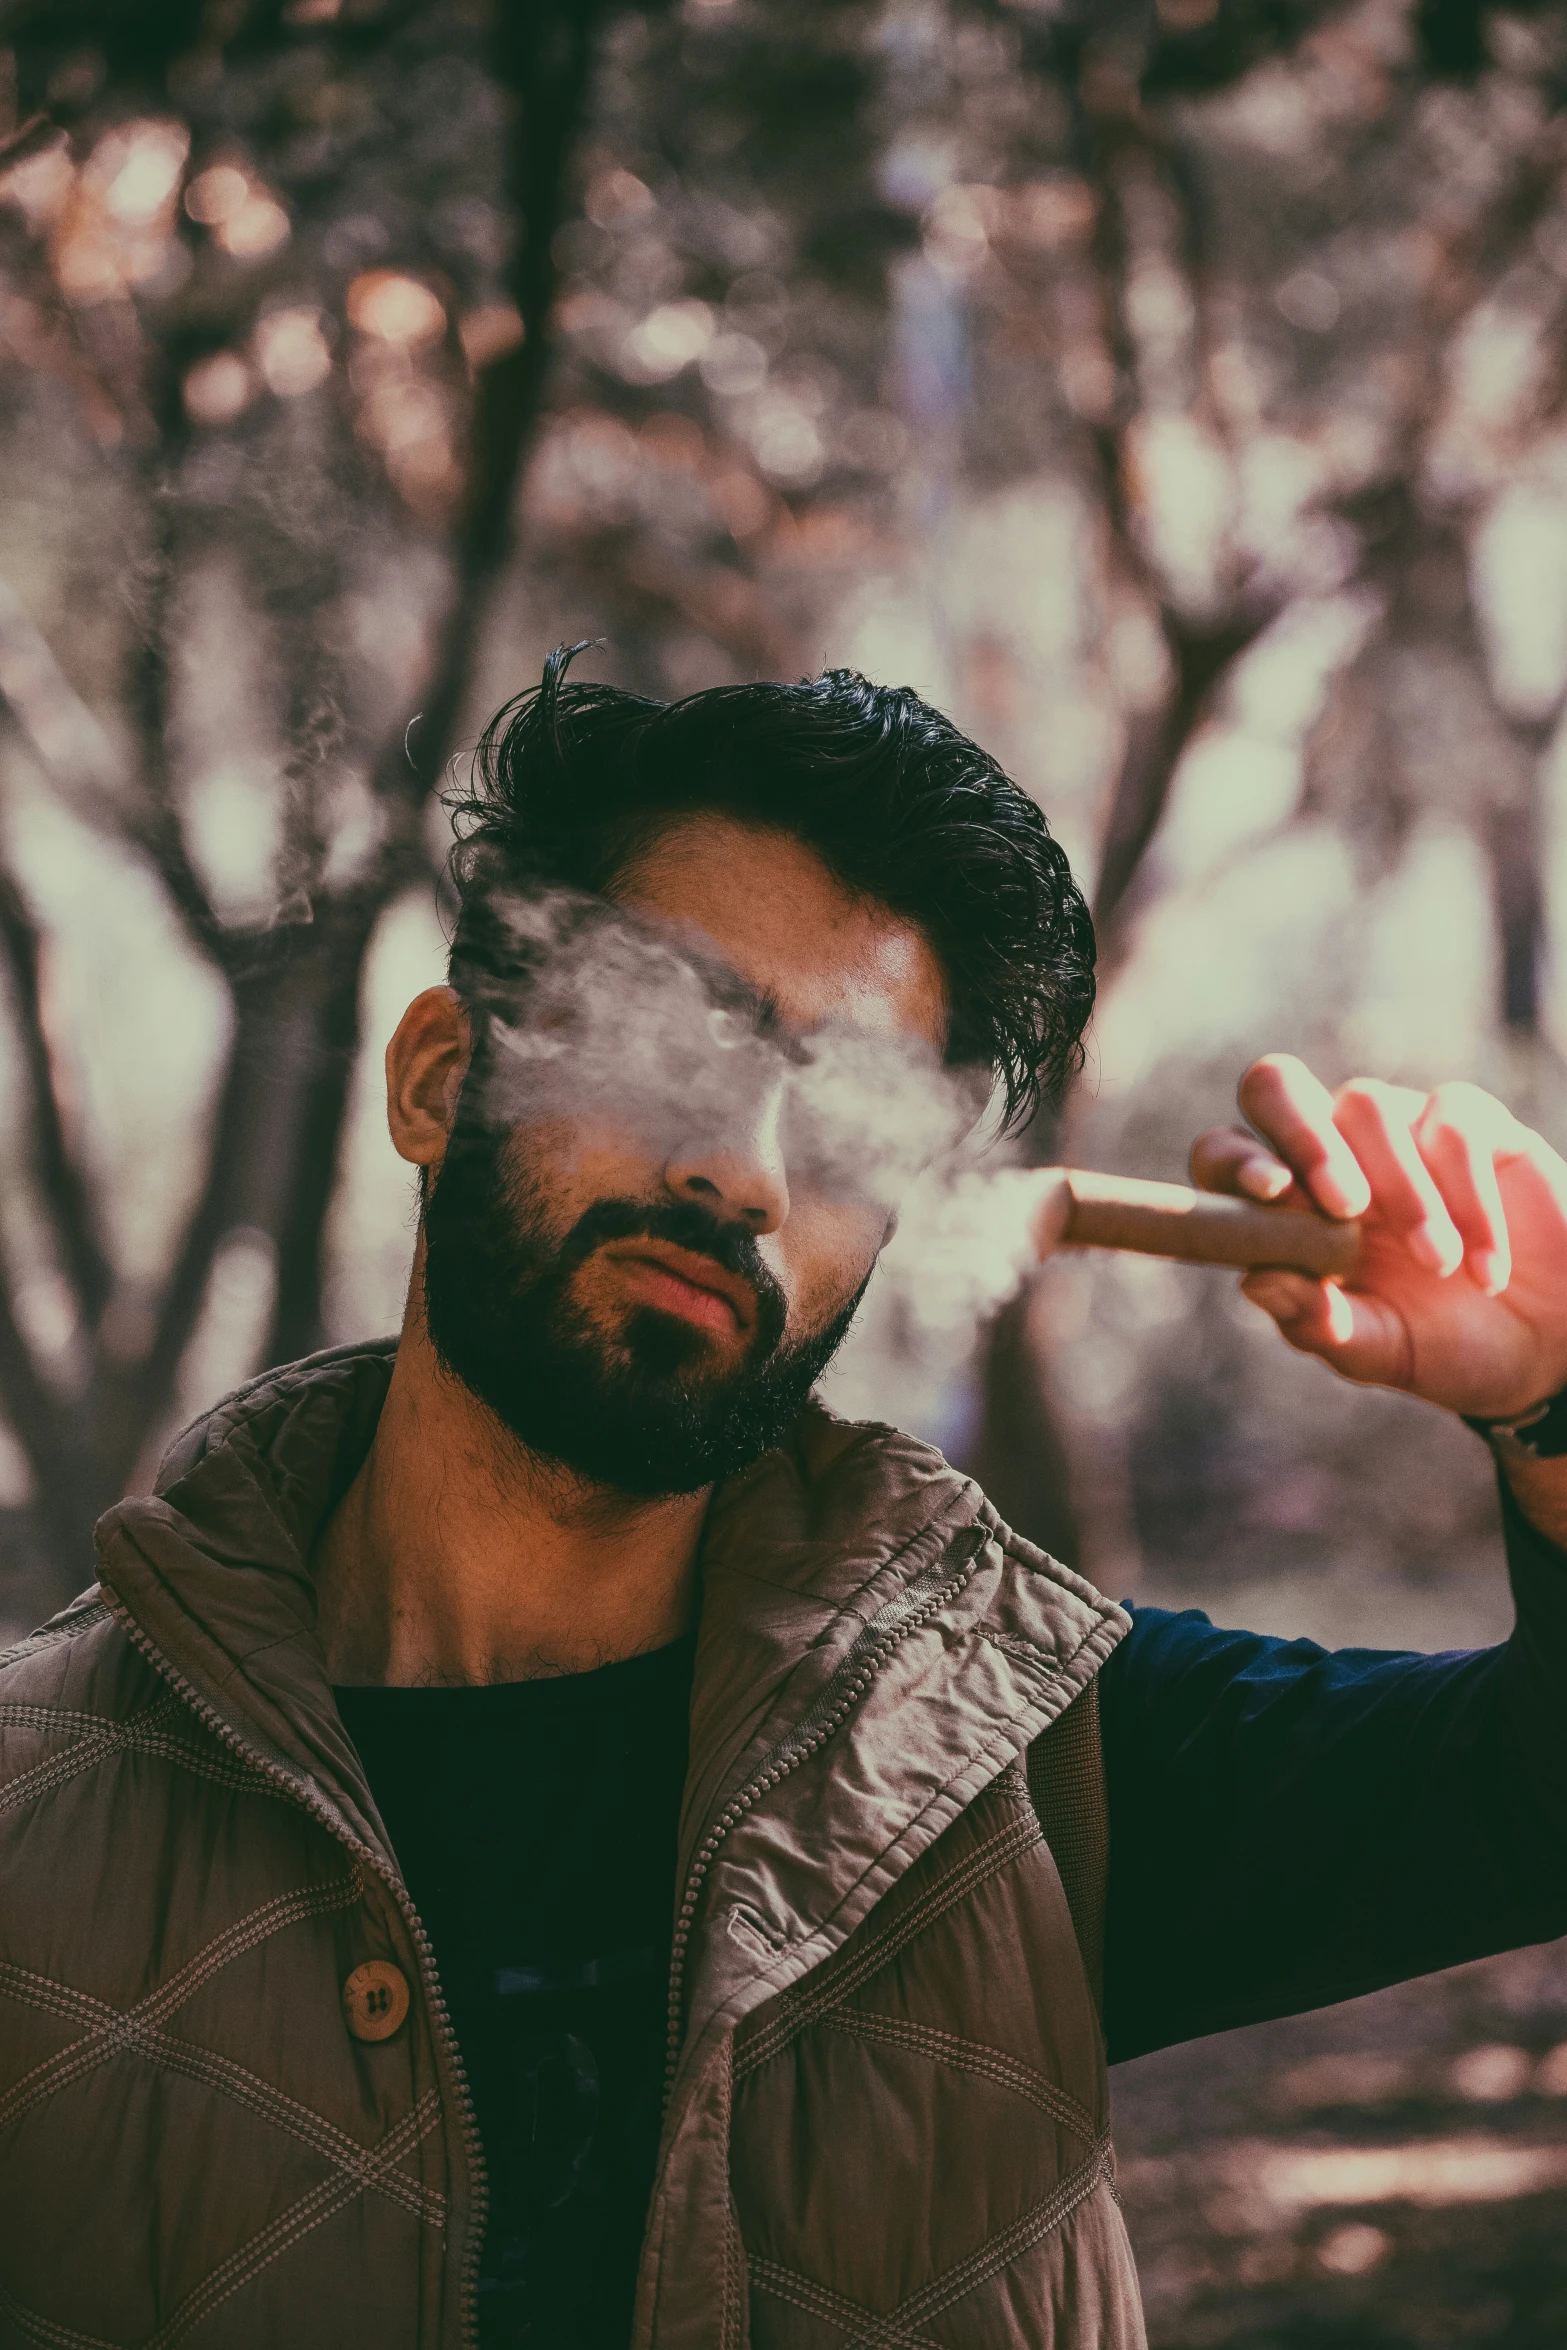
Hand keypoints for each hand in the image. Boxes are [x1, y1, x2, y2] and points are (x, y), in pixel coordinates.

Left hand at [1191, 1054, 1566, 1418]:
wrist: (1546, 1350)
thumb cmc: (1444, 1347)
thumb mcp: (1378, 1351)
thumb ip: (1319, 1323)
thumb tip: (1253, 1281)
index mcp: (1284, 1206)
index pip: (1225, 1155)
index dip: (1233, 1162)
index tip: (1269, 1193)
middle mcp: (1329, 1152)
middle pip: (1275, 1087)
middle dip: (1303, 1137)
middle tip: (1348, 1206)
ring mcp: (1398, 1127)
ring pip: (1368, 1106)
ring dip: (1405, 1193)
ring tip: (1440, 1265)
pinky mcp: (1470, 1120)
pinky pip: (1452, 1123)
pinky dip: (1470, 1199)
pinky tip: (1485, 1267)